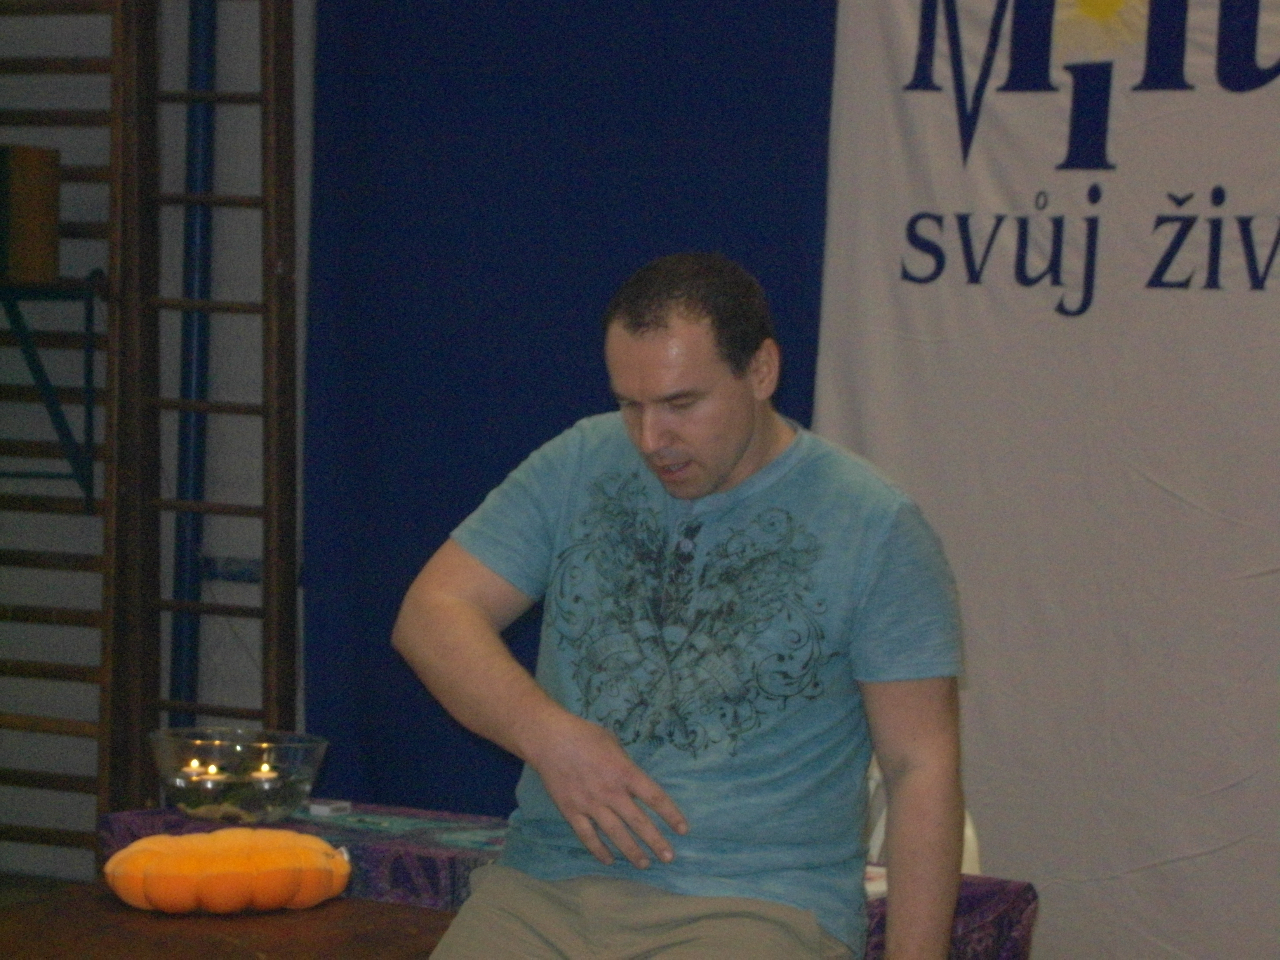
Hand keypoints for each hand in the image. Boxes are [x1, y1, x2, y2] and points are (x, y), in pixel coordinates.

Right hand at [523, 711, 687, 868]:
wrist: (549, 740)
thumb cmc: (584, 735)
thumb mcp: (613, 743)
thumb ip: (626, 765)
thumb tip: (634, 780)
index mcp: (625, 772)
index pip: (655, 797)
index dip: (671, 814)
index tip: (682, 830)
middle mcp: (611, 792)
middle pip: (638, 822)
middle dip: (655, 841)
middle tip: (669, 857)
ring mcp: (591, 804)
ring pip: (615, 834)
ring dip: (631, 851)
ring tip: (644, 864)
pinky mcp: (572, 811)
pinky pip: (588, 836)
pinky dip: (598, 850)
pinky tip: (609, 860)